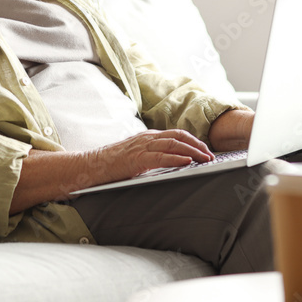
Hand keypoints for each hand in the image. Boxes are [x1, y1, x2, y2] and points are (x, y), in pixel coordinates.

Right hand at [93, 129, 214, 182]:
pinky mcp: (136, 158)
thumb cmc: (112, 165)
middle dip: (198, 145)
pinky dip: (176, 158)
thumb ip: (152, 157)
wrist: (90, 166)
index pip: (176, 135)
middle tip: (211, 156)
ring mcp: (141, 147)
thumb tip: (172, 165)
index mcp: (148, 137)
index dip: (194, 141)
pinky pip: (160, 156)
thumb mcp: (136, 157)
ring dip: (192, 151)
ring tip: (205, 159)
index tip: (206, 151)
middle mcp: (147, 138)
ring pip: (173, 144)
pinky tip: (187, 162)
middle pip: (178, 136)